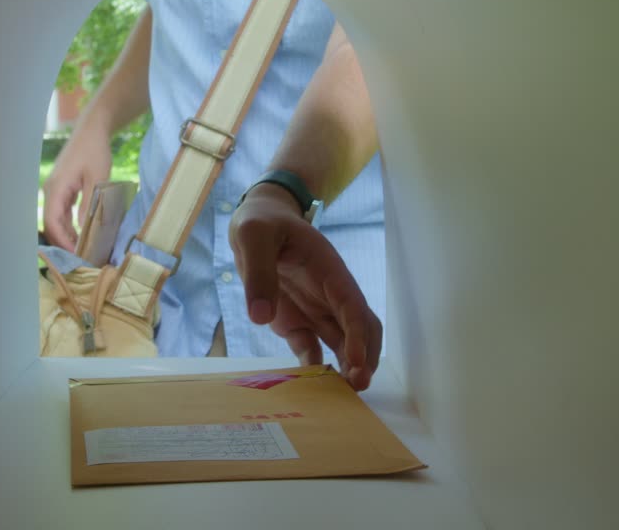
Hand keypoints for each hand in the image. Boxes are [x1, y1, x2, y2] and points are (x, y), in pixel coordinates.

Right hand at [41, 129, 112, 249]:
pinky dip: (70, 225)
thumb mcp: (97, 178)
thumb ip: (90, 202)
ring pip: (57, 220)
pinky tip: (82, 234)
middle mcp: (51, 191)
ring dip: (68, 235)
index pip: (53, 222)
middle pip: (52, 224)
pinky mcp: (62, 189)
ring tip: (84, 250)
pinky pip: (62, 213)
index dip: (62, 241)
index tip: (76, 254)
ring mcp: (55, 190)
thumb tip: (83, 227)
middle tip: (82, 257)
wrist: (91, 131)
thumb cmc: (94, 151)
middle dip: (64, 242)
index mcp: (56, 188)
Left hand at [229, 183, 382, 390]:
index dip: (358, 334)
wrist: (258, 224)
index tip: (356, 362)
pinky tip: (315, 388)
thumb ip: (258, 272)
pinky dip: (317, 368)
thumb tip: (260, 316)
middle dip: (364, 356)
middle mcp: (330, 294)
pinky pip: (312, 349)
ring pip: (343, 343)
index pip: (352, 305)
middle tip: (357, 386)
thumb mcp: (254, 236)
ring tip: (346, 395)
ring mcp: (316, 310)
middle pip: (360, 328)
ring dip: (348, 367)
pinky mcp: (297, 323)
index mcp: (328, 270)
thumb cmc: (262, 223)